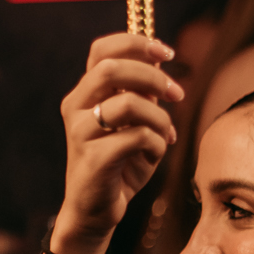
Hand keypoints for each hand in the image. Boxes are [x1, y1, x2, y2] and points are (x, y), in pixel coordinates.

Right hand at [52, 33, 182, 253]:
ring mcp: (80, 133)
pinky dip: (156, 143)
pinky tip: (154, 154)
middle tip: (177, 94)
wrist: (96, 210)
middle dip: (153, 76)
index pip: (101, 50)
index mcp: (84, 94)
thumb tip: (160, 60)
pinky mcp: (93, 158)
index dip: (136, 43)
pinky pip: (137, 136)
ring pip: (129, 103)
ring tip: (166, 135)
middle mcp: (76, 108)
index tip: (166, 52)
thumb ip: (142, 94)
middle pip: (111, 68)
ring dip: (160, 117)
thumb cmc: (119, 164)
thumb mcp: (134, 123)